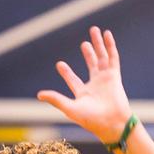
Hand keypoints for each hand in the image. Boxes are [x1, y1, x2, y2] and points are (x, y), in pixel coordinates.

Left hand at [37, 26, 132, 142]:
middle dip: (88, 53)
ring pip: (102, 58)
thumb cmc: (91, 119)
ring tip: (94, 31)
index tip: (60, 64)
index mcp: (83, 94)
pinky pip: (112, 57)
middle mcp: (95, 85)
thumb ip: (56, 99)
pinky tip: (107, 34)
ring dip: (98, 44)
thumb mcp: (70, 108)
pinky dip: (110, 46)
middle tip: (83, 43)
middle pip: (91, 64)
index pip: (73, 80)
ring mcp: (105, 79)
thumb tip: (39, 94)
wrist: (112, 123)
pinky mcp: (114, 76)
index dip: (67, 73)